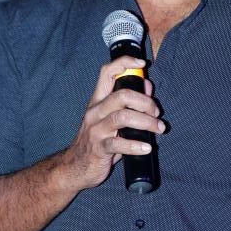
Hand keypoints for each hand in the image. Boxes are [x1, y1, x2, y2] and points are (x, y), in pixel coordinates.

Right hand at [62, 56, 161, 189]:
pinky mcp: (98, 148)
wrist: (73, 167)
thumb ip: (127, 103)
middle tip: (157, 113)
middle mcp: (95, 112)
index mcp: (97, 101)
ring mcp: (95, 130)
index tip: (142, 63)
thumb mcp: (109, 119)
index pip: (107, 73)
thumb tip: (147, 85)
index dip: (124, 63)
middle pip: (121, 95)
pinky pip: (118, 144)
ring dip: (146, 121)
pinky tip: (147, 148)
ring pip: (122, 117)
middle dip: (145, 102)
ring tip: (158, 129)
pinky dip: (136, 145)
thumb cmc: (95, 142)